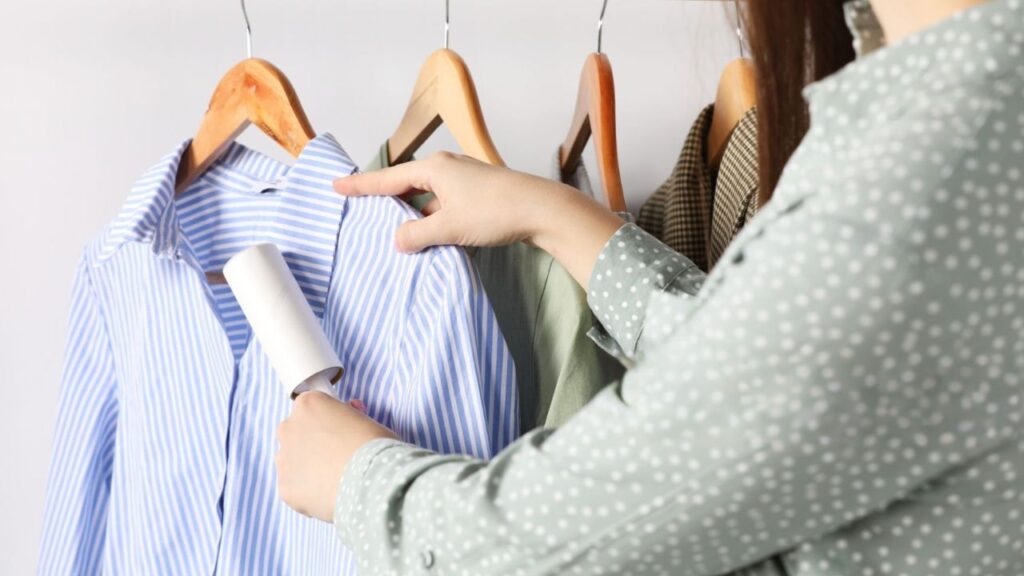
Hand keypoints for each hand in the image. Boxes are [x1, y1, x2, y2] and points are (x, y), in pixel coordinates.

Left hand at [276, 393, 398, 522]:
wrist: (371, 482)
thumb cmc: (374, 446)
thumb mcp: (366, 420)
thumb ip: (347, 417)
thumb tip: (346, 417)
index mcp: (308, 404)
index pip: (313, 408)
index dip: (329, 420)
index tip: (342, 431)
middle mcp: (289, 428)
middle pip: (297, 433)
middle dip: (313, 443)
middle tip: (338, 456)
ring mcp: (283, 459)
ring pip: (293, 462)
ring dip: (308, 468)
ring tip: (336, 479)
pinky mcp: (285, 487)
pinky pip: (296, 488)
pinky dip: (309, 492)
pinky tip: (330, 494)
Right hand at [334, 152, 623, 289]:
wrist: (542, 209)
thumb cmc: (495, 213)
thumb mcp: (449, 227)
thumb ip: (418, 235)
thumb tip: (398, 240)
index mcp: (435, 168)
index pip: (388, 178)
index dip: (361, 185)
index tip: (336, 185)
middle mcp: (448, 168)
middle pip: (407, 183)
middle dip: (386, 197)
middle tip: (360, 205)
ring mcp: (465, 180)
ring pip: (428, 196)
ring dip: (413, 212)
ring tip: (393, 228)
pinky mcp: (480, 193)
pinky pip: (444, 204)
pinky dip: (433, 217)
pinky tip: (430, 234)